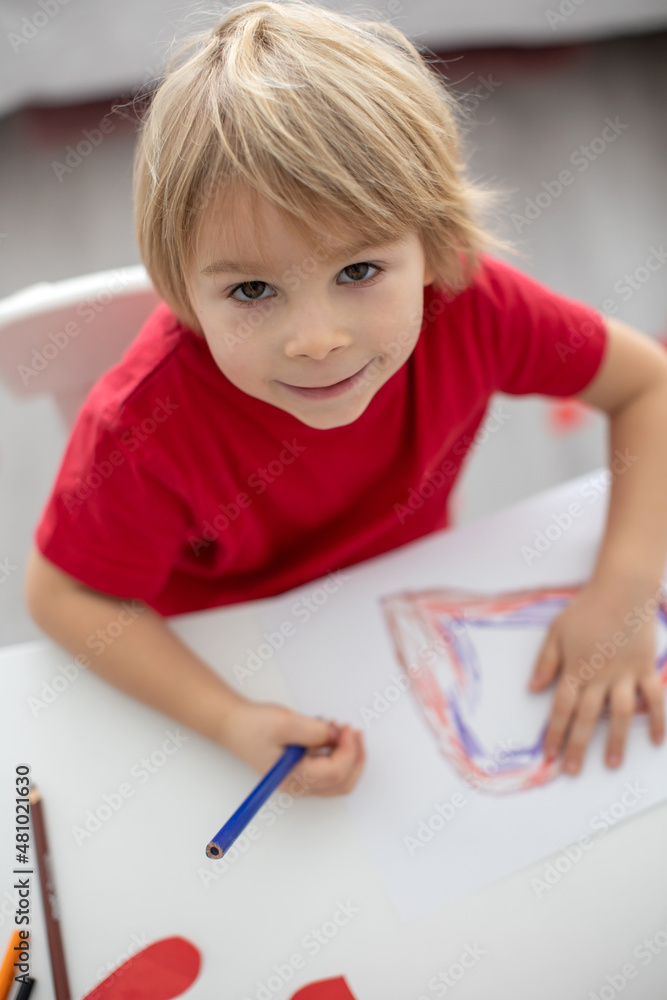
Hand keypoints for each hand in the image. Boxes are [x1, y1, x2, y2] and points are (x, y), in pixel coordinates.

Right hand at [216, 698, 365, 796]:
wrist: (234, 725)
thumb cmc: (254, 725)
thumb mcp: (286, 722)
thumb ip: (315, 732)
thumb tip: (338, 736)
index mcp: (294, 779)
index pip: (335, 772)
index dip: (349, 750)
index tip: (347, 728)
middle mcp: (299, 786)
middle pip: (343, 783)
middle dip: (355, 756)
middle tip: (353, 731)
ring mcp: (301, 781)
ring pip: (339, 778)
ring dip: (347, 754)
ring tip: (336, 728)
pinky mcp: (301, 771)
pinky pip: (329, 769)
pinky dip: (337, 753)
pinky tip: (329, 733)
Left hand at [527, 580, 664, 772]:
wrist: (622, 590)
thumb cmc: (586, 609)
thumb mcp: (556, 631)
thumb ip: (545, 662)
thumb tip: (532, 688)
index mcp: (575, 669)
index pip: (562, 708)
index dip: (555, 733)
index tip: (550, 755)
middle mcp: (599, 676)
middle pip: (587, 718)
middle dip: (578, 746)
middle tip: (573, 771)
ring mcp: (625, 674)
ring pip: (620, 715)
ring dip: (617, 741)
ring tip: (613, 764)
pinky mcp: (645, 669)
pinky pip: (653, 699)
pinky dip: (656, 720)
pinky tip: (656, 740)